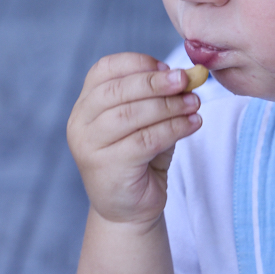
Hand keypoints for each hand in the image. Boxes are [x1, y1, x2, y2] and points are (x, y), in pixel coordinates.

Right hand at [67, 53, 201, 227]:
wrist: (129, 210)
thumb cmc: (139, 159)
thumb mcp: (146, 121)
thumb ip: (158, 98)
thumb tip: (184, 75)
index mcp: (85, 104)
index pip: (104, 70)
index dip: (137, 63)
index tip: (167, 66)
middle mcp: (80, 123)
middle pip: (117, 91)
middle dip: (155, 82)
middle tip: (185, 80)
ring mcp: (89, 146)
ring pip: (131, 115)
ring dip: (168, 106)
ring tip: (194, 104)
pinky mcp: (106, 167)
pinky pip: (145, 140)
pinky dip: (173, 128)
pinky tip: (192, 124)